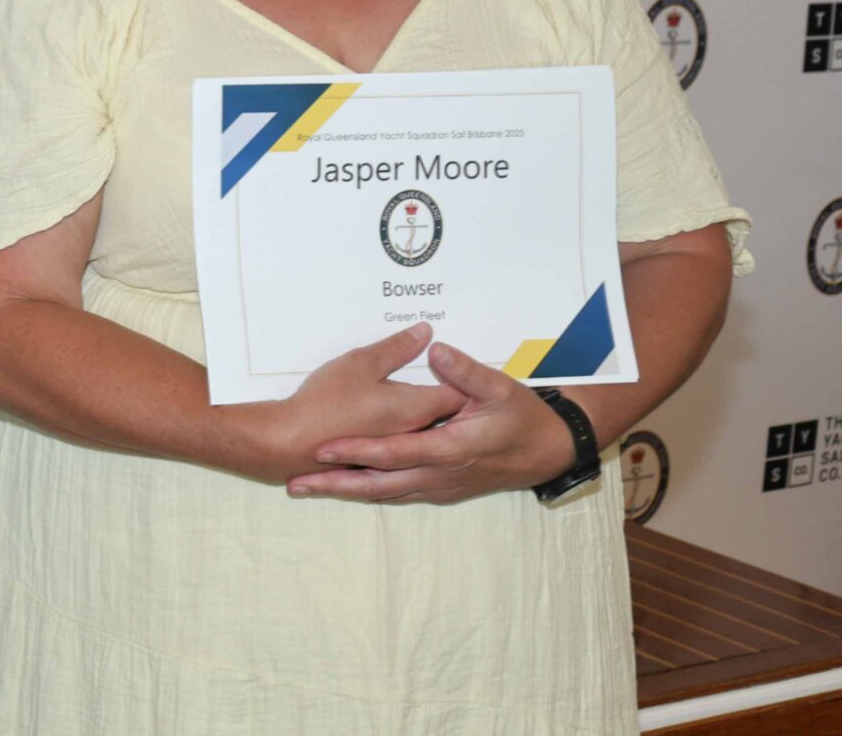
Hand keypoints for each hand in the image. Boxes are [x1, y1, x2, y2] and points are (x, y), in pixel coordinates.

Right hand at [250, 322, 464, 483]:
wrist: (290, 444)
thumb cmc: (328, 402)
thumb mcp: (362, 363)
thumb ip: (397, 348)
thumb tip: (425, 333)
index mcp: (416, 408)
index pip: (460, 394)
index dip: (464, 378)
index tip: (465, 363)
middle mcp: (414, 434)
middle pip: (447, 415)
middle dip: (453, 395)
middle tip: (453, 373)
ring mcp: (397, 451)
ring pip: (426, 431)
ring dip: (431, 416)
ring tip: (426, 394)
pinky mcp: (378, 459)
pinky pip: (404, 444)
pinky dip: (408, 432)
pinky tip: (395, 419)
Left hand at [287, 337, 577, 503]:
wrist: (547, 453)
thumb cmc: (524, 419)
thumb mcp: (500, 388)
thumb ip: (465, 371)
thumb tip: (435, 348)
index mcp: (448, 449)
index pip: (392, 454)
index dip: (356, 451)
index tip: (321, 448)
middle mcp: (438, 475)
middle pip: (377, 484)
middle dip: (334, 484)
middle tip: (294, 482)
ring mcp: (439, 486)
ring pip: (384, 493)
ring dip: (345, 490)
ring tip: (305, 486)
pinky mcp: (440, 489)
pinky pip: (396, 493)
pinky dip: (368, 491)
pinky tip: (347, 485)